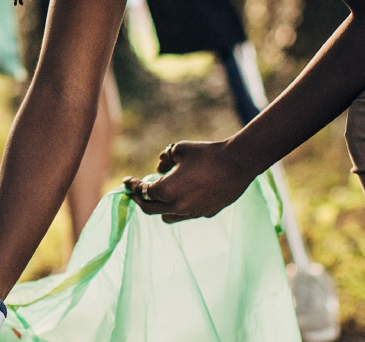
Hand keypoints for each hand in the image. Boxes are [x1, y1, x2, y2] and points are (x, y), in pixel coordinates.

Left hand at [124, 141, 261, 223]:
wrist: (238, 164)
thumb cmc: (206, 153)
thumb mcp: (179, 149)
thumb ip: (164, 158)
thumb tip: (159, 168)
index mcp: (166, 191)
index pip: (142, 192)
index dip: (132, 186)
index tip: (126, 181)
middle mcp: (177, 207)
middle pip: (150, 209)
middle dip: (139, 200)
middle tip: (134, 193)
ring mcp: (192, 213)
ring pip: (167, 217)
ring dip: (159, 208)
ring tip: (158, 197)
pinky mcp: (207, 214)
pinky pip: (186, 214)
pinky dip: (178, 207)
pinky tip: (182, 197)